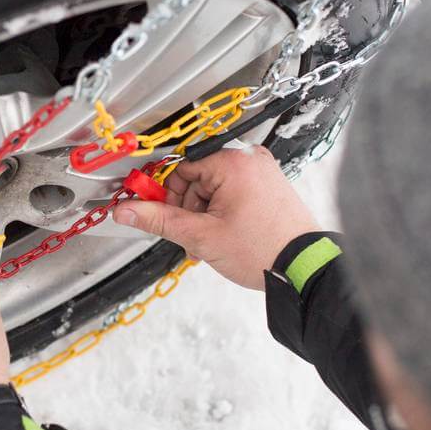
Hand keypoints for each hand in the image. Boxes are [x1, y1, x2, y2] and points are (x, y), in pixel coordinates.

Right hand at [112, 147, 318, 289]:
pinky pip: (234, 193)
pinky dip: (224, 214)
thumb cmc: (263, 249)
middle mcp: (249, 160)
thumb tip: (127, 210)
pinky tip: (226, 236)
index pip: (182, 170)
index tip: (162, 215)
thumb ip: (159, 219)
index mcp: (233, 161)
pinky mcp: (270, 187)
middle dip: (190, 212)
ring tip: (212, 243)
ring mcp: (263, 173)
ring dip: (206, 217)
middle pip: (198, 180)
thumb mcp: (201, 236)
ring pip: (215, 190)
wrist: (303, 269)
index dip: (169, 197)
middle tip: (194, 237)